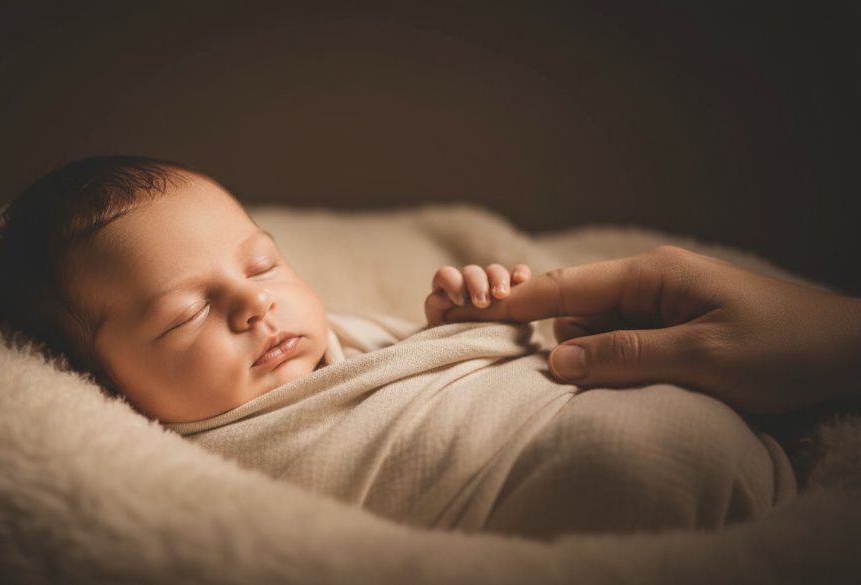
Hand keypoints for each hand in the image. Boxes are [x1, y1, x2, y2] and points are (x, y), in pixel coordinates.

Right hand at [441, 246, 860, 413]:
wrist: (853, 352)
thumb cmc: (787, 348)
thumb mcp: (703, 359)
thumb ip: (624, 356)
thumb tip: (556, 358)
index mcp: (654, 276)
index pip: (566, 285)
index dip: (516, 301)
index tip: (468, 310)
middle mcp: (653, 283)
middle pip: (577, 308)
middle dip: (555, 337)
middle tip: (534, 368)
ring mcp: (666, 304)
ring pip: (599, 328)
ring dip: (590, 355)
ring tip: (596, 382)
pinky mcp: (678, 327)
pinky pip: (625, 341)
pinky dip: (612, 361)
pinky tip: (618, 382)